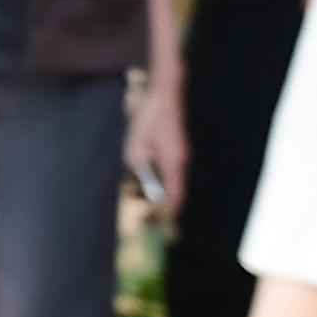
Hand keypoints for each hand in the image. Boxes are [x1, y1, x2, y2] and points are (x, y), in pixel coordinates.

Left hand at [124, 75, 188, 211]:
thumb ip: (139, 166)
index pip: (175, 194)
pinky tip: (153, 183)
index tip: (161, 224)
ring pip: (174, 179)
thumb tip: (139, 180)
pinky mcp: (176, 146)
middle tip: (155, 219)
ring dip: (165, 193)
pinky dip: (164, 181)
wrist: (165, 93)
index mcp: (173, 161)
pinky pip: (171, 170)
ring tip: (152, 205)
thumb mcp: (136, 145)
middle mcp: (180, 159)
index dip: (169, 210)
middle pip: (177, 189)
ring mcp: (180, 152)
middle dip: (167, 205)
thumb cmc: (150, 117)